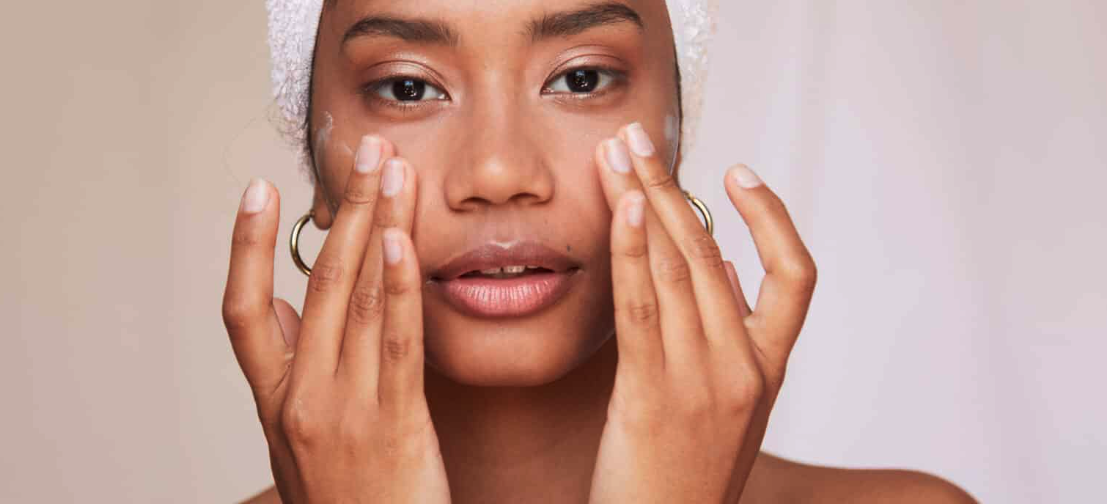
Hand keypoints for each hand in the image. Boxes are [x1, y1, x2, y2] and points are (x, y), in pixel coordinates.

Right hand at [221, 136, 450, 502]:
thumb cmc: (347, 503)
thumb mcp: (300, 442)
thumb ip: (292, 374)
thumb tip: (287, 309)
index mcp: (275, 400)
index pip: (243, 309)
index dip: (248, 247)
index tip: (261, 191)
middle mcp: (301, 397)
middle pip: (317, 284)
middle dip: (342, 210)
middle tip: (364, 151)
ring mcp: (346, 408)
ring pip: (356, 298)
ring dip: (376, 226)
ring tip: (393, 171)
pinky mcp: (395, 422)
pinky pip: (396, 342)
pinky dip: (397, 287)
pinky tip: (403, 241)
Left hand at [589, 124, 816, 502]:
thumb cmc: (686, 477)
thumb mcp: (728, 406)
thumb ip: (729, 334)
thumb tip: (722, 264)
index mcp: (767, 369)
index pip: (795, 276)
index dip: (771, 218)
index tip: (737, 173)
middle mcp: (744, 367)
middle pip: (713, 253)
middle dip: (673, 186)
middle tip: (639, 139)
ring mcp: (702, 380)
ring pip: (677, 269)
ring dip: (645, 202)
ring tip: (618, 156)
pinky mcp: (652, 395)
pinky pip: (644, 308)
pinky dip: (634, 252)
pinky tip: (624, 211)